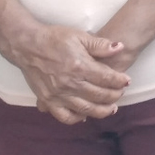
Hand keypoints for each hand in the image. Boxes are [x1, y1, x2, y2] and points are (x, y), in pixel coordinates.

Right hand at [4, 24, 130, 124]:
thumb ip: (100, 44)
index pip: (106, 78)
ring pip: (85, 109)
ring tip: (111, 108)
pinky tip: (85, 116)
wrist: (27, 46)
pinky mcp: (48, 101)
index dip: (119, 81)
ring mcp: (58, 95)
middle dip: (114, 96)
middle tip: (121, 93)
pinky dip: (76, 118)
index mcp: (80, 66)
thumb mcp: (79, 36)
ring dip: (101, 111)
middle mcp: (70, 83)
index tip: (127, 81)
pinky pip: (64, 116)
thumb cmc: (54, 38)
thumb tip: (120, 47)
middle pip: (99, 95)